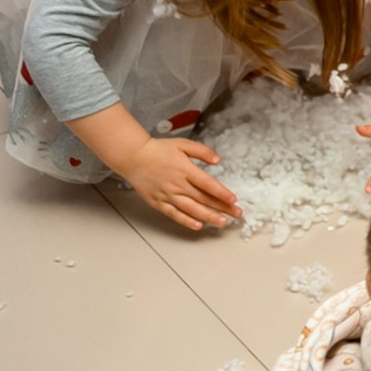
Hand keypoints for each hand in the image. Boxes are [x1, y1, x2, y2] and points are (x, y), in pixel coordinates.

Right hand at [120, 135, 240, 231]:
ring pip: (191, 209)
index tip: (233, 200)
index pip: (207, 184)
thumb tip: (218, 160)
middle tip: (236, 214)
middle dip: (222, 207)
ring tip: (222, 222)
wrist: (134, 157)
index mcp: (185, 170)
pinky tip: (197, 226)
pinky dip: (186, 221)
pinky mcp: (158, 202)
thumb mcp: (183, 144)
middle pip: (203, 199)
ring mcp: (167, 195)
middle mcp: (177, 185)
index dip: (221, 193)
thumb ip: (202, 151)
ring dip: (208, 217)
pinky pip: (174, 214)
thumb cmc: (159, 150)